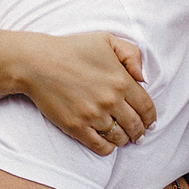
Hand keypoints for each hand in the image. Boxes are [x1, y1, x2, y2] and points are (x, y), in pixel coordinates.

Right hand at [21, 32, 156, 153]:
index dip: (151, 118)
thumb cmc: (72, 49)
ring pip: (119, 138)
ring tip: (124, 137)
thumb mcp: (106, 40)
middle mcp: (110, 101)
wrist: (37, 63)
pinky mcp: (77, 127)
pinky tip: (108, 143)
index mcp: (121, 80)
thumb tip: (144, 78)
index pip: (146, 107)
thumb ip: (132, 54)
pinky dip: (109, 148)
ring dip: (125, 139)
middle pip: (135, 125)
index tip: (150, 122)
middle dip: (140, 131)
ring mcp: (93, 116)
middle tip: (139, 134)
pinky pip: (101, 147)